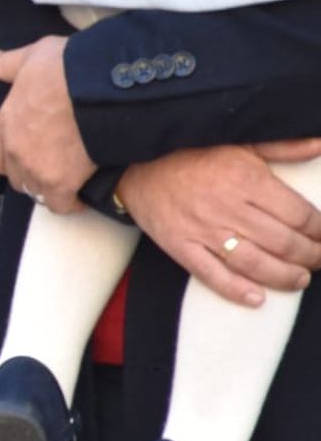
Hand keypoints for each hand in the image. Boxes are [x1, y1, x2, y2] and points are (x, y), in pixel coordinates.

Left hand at [0, 35, 95, 209]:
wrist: (99, 88)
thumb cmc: (65, 68)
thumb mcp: (33, 57)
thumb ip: (7, 65)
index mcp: (5, 124)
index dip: (3, 157)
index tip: (22, 150)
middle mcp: (16, 152)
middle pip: (14, 178)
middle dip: (28, 173)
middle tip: (49, 162)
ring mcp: (37, 170)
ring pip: (35, 192)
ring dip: (47, 187)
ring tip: (66, 176)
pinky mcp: (63, 184)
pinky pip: (61, 204)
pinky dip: (70, 202)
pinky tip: (82, 192)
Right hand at [118, 142, 320, 304]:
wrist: (137, 163)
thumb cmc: (192, 152)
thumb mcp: (241, 142)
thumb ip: (283, 146)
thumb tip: (319, 143)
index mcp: (247, 179)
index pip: (298, 214)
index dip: (320, 230)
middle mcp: (229, 207)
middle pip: (283, 242)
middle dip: (311, 256)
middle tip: (319, 260)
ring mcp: (204, 230)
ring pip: (255, 263)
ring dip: (284, 276)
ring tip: (300, 279)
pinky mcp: (181, 247)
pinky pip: (213, 275)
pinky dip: (237, 290)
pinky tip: (257, 298)